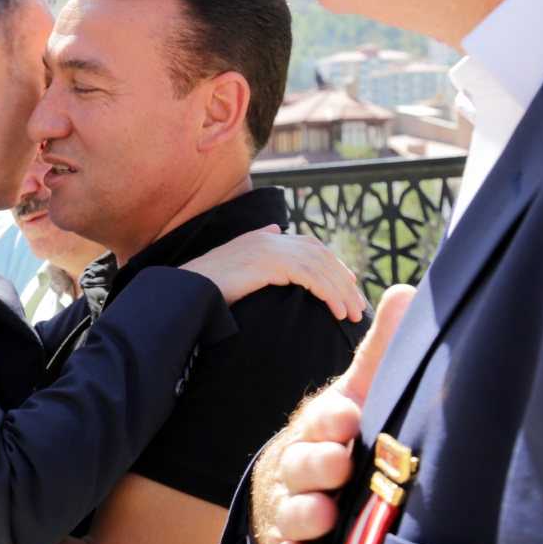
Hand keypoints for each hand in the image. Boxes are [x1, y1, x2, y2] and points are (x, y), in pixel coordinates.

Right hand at [181, 225, 366, 320]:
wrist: (185, 291)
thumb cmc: (205, 288)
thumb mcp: (233, 265)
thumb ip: (257, 250)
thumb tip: (277, 228)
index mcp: (263, 237)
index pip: (309, 245)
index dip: (333, 263)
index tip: (348, 285)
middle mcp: (269, 238)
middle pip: (320, 254)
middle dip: (343, 280)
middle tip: (358, 305)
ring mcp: (269, 247)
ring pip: (320, 266)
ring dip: (341, 292)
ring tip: (352, 314)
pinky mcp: (270, 261)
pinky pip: (311, 276)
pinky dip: (329, 293)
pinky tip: (338, 311)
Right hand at [252, 285, 414, 543]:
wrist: (294, 489)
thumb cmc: (338, 435)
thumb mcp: (356, 392)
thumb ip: (378, 351)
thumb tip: (405, 290)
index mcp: (317, 427)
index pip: (319, 418)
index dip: (330, 419)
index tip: (349, 415)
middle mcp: (296, 465)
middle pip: (300, 464)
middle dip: (317, 465)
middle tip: (339, 464)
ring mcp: (289, 508)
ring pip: (292, 511)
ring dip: (308, 514)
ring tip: (325, 517)